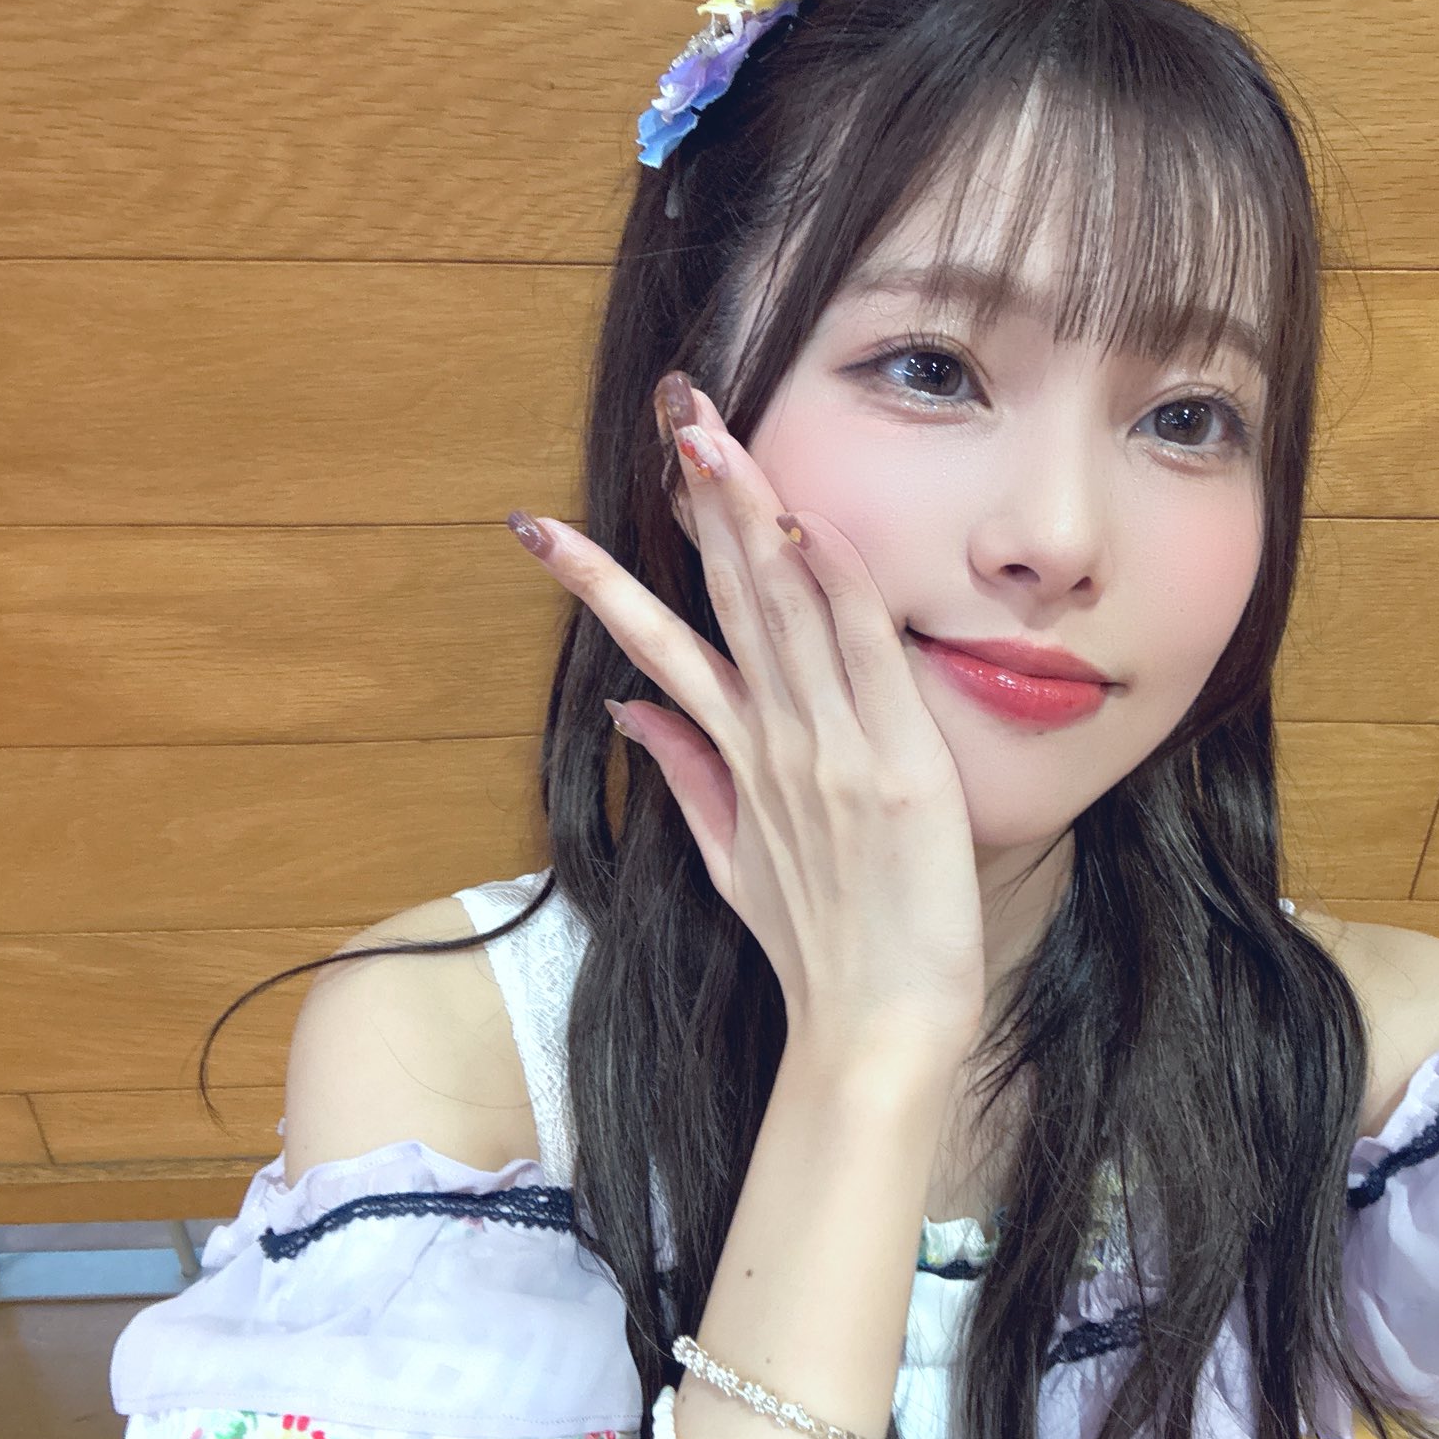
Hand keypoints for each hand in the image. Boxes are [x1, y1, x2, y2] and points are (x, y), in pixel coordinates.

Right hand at [507, 371, 985, 1065]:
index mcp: (737, 756)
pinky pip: (862, 652)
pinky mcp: (894, 761)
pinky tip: (805, 523)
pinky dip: (834, 585)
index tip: (544, 525)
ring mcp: (828, 746)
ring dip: (749, 514)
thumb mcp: (734, 861)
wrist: (876, 1028)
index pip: (657, 644)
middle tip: (671, 410)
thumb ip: (686, 775)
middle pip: (723, 595)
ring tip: (709, 436)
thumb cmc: (818, 947)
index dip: (601, 579)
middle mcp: (773, 738)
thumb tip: (633, 708)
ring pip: (783, 606)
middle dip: (693, 499)